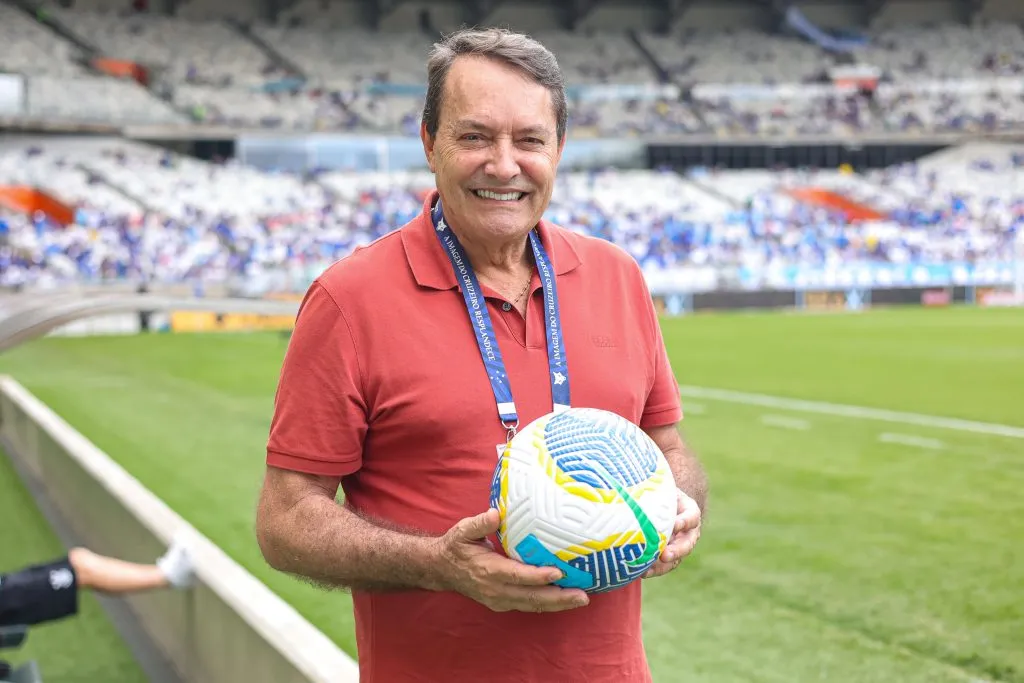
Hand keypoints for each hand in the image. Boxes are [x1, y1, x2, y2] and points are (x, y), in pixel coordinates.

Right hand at [435, 509, 589, 612]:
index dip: (537, 576)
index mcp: (487, 570)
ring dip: (557, 604)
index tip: (558, 572)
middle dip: (558, 598)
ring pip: (532, 605)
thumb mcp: (463, 530)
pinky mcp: (502, 603)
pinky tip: (564, 599)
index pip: (517, 575)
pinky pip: (528, 605)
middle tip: (583, 596)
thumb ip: (480, 523)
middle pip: (531, 597)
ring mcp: (499, 600)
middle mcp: (495, 590)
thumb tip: (497, 513)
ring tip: (581, 600)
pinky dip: (547, 604)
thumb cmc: (456, 546)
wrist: (441, 570)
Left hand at [643, 489, 701, 578]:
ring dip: (664, 565)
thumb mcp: (659, 487)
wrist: (659, 503)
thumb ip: (651, 486)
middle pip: (688, 542)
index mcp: (688, 511)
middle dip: (677, 550)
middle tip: (665, 555)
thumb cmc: (658, 491)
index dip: (684, 521)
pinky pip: (663, 566)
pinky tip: (641, 572)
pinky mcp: (668, 554)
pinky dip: (653, 570)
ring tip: (650, 569)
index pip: (691, 516)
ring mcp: (679, 544)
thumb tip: (629, 481)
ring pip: (676, 558)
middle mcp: (687, 530)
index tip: (675, 524)